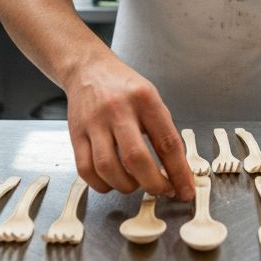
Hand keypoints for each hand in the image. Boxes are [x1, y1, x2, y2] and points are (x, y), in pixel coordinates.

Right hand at [63, 56, 194, 200]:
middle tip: (161, 191)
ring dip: (126, 186)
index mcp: (145, 99)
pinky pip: (86, 170)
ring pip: (108, 168)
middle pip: (136, 158)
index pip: (167, 142)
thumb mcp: (151, 98)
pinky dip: (101, 185)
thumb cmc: (124, 87)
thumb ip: (163, 131)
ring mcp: (94, 122)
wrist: (88, 70)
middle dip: (153, 184)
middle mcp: (118, 110)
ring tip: (135, 184)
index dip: (179, 173)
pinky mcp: (75, 133)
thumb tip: (177, 171)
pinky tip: (112, 182)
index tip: (185, 191)